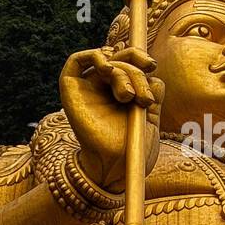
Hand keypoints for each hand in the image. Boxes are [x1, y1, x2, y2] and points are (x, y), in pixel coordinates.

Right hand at [59, 46, 163, 190]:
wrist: (117, 167)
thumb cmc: (133, 148)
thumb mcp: (151, 117)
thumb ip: (153, 93)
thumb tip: (154, 75)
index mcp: (121, 91)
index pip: (128, 62)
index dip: (139, 58)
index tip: (152, 66)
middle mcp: (103, 88)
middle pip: (118, 59)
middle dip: (135, 72)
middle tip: (143, 96)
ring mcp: (86, 88)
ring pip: (105, 61)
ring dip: (122, 71)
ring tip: (129, 97)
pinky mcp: (70, 90)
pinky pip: (76, 61)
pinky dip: (93, 56)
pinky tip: (107, 68)